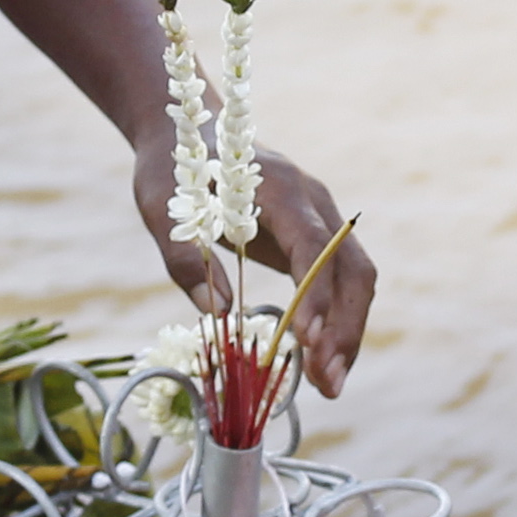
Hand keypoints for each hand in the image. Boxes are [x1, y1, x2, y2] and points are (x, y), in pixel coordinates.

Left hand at [127, 140, 377, 399]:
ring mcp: (321, 217)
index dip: (314, 293)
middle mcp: (313, 201)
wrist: (191, 131)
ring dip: (348, 333)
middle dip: (344, 327)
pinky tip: (322, 359)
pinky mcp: (316, 236)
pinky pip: (341, 281)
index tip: (307, 339)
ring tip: (329, 385)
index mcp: (276, 188)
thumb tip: (217, 315)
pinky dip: (337, 321)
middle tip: (327, 382)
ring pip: (356, 278)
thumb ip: (185, 258)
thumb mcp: (161, 209)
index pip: (310, 244)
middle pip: (351, 268)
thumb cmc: (173, 169)